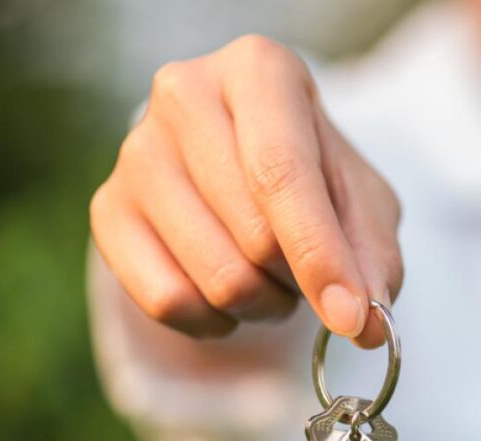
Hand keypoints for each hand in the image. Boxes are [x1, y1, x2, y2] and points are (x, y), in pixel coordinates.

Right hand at [90, 35, 401, 347]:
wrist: (246, 164)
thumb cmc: (316, 176)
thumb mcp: (362, 202)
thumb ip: (373, 260)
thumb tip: (369, 328)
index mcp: (258, 71)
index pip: (282, 173)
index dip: (319, 254)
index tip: (351, 316)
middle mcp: (185, 96)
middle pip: (255, 236)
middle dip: (299, 280)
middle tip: (307, 270)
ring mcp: (136, 152)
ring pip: (216, 278)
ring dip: (264, 304)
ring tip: (272, 276)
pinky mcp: (107, 208)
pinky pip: (167, 301)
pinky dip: (215, 322)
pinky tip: (228, 299)